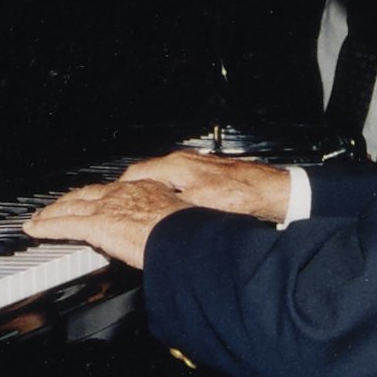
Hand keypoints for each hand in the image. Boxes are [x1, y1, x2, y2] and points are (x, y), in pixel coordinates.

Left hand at [23, 179, 191, 268]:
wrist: (184, 235)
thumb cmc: (189, 231)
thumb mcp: (179, 221)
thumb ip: (165, 225)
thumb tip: (168, 237)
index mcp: (146, 189)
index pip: (115, 191)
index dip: (100, 196)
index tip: (94, 199)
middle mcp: (123, 193)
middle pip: (88, 194)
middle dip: (70, 200)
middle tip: (56, 204)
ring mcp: (107, 207)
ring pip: (71, 207)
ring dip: (52, 212)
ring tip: (39, 216)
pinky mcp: (95, 225)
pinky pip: (63, 224)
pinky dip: (45, 227)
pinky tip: (33, 229)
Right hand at [117, 150, 290, 221]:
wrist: (271, 190)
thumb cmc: (240, 195)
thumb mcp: (200, 206)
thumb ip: (172, 208)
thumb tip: (150, 215)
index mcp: (176, 166)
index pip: (135, 175)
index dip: (118, 190)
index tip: (106, 200)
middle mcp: (182, 161)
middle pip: (143, 173)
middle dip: (127, 189)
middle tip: (114, 203)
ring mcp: (194, 165)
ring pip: (158, 176)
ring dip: (144, 189)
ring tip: (133, 205)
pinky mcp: (205, 173)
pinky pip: (172, 180)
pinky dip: (162, 190)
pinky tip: (165, 203)